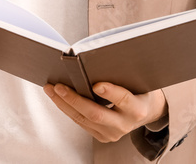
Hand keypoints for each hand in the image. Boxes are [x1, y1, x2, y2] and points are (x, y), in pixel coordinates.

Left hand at [43, 82, 166, 142]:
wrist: (145, 111)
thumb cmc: (139, 89)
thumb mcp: (137, 80)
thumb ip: (121, 74)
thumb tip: (94, 60)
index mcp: (137, 109)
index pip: (124, 100)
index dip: (110, 92)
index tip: (95, 84)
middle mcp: (125, 124)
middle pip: (96, 114)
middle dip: (74, 100)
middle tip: (58, 86)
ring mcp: (112, 134)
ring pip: (83, 119)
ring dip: (64, 103)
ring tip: (51, 89)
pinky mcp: (102, 136)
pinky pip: (81, 122)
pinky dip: (67, 109)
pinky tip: (58, 97)